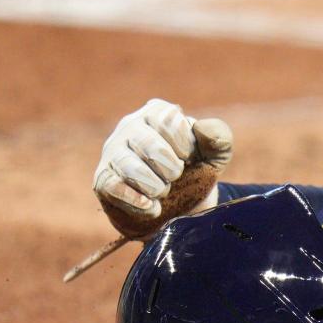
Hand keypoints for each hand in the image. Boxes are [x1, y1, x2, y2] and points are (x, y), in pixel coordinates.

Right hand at [92, 98, 233, 237]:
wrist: (179, 209)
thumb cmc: (196, 173)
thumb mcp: (215, 156)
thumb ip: (219, 138)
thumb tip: (200, 129)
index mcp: (157, 113)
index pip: (170, 122)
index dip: (186, 148)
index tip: (189, 159)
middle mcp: (130, 126)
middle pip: (150, 146)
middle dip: (171, 170)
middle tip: (175, 177)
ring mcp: (113, 153)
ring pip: (129, 167)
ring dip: (155, 187)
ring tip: (163, 191)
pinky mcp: (103, 179)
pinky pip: (113, 187)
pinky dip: (138, 201)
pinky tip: (152, 207)